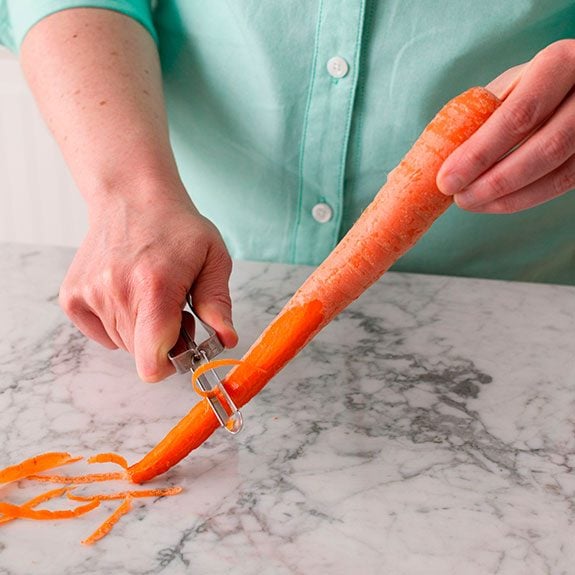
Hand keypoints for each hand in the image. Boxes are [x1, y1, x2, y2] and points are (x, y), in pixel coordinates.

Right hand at [59, 190, 237, 381]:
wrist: (131, 197)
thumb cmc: (177, 227)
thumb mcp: (213, 258)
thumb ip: (218, 302)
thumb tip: (226, 340)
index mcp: (155, 287)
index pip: (151, 360)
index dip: (170, 365)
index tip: (182, 348)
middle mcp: (116, 292)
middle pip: (141, 354)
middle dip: (163, 341)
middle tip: (175, 308)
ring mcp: (90, 294)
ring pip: (122, 344)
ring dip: (141, 331)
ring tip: (152, 296)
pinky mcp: (72, 296)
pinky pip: (100, 333)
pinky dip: (117, 323)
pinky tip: (128, 293)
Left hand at [437, 39, 574, 212]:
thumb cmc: (533, 86)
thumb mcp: (510, 85)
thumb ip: (481, 113)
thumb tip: (430, 159)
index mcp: (559, 64)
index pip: (519, 115)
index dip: (479, 154)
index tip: (446, 180)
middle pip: (545, 148)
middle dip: (495, 182)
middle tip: (459, 199)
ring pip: (560, 173)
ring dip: (509, 197)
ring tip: (471, 202)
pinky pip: (565, 184)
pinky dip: (526, 199)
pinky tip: (496, 203)